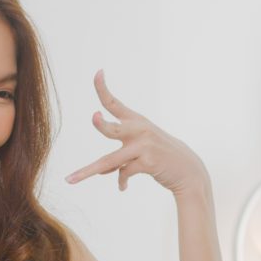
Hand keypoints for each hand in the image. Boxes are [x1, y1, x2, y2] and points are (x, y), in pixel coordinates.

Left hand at [65, 70, 207, 194]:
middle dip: (101, 124)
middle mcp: (139, 130)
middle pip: (112, 128)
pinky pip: (124, 173)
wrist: (189, 171)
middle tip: (94, 117)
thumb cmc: (162, 157)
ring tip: (71, 179)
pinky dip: (121, 181)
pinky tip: (123, 187)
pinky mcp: (147, 162)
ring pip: (110, 160)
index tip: (98, 73)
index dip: (103, 89)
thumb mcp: (143, 150)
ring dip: (89, 170)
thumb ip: (121, 156)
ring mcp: (144, 146)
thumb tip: (101, 171)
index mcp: (137, 121)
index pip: (115, 104)